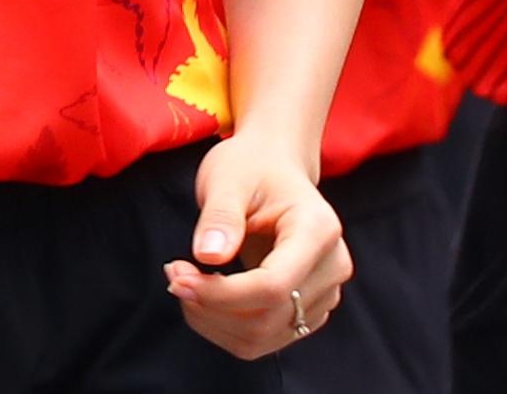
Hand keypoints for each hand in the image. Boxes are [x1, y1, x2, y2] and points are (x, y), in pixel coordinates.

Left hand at [166, 133, 348, 358]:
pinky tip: (204, 296)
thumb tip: (208, 256)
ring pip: (263, 337)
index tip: (177, 277)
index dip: (221, 294)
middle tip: (173, 274)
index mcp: (319, 229)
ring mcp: (325, 293)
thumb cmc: (250, 167)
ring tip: (185, 282)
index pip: (273, 286)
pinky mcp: (308, 310)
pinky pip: (263, 338)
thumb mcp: (228, 178)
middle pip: (268, 317)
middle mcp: (333, 266)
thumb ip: (220, 216)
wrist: (274, 167)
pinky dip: (224, 326)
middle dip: (210, 306)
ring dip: (213, 321)